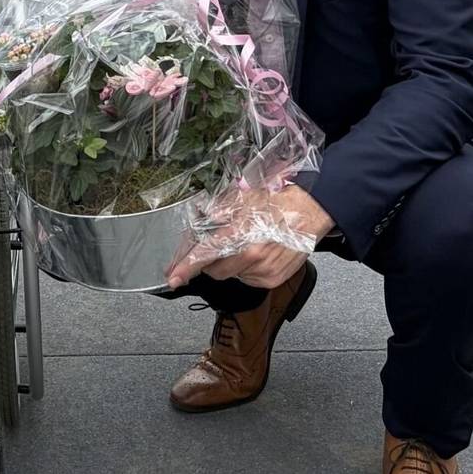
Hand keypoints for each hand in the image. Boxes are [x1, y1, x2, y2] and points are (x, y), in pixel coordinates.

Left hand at [165, 185, 333, 290]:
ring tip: (247, 245)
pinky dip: (247, 269)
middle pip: (214, 270)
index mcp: (238, 234)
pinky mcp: (272, 280)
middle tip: (219, 246)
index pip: (204, 255)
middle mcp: (250, 256)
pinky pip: (248, 280)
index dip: (185, 267)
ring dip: (231, 264)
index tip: (172, 277)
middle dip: (211, 261)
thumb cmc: (275, 202)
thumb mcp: (240, 199)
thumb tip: (198, 221)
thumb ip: (216, 212)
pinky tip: (258, 253)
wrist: (307, 212)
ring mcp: (262, 271)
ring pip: (231, 275)